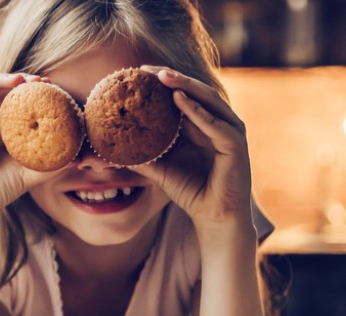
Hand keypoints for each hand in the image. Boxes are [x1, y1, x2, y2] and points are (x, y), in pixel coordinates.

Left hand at [131, 66, 253, 231]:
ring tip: (162, 76)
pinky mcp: (236, 145)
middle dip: (172, 77)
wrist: (212, 217)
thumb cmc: (190, 191)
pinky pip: (216, 124)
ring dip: (185, 86)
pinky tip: (179, 99)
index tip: (137, 73)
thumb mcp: (159, 169)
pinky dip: (197, 111)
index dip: (163, 82)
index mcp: (203, 124)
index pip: (184, 94)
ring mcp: (230, 132)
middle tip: (146, 69)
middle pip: (195, 91)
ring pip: (208, 100)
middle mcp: (219, 123)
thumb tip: (109, 151)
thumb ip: (140, 157)